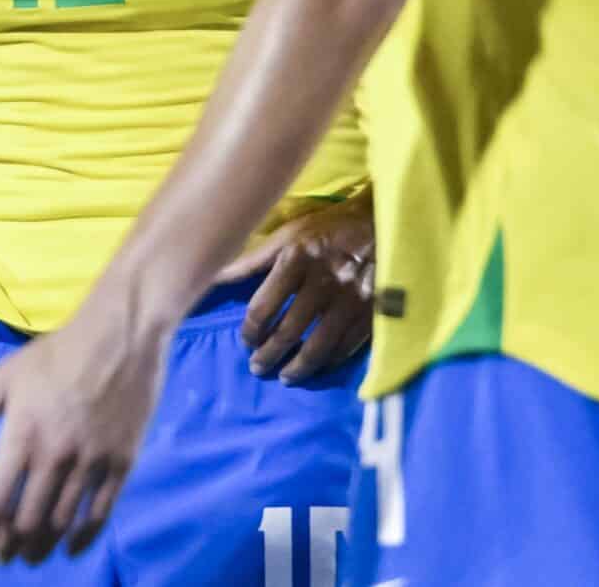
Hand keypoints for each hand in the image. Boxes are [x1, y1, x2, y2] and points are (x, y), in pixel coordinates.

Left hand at [0, 310, 167, 565]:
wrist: (121, 334)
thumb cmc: (59, 352)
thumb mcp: (8, 376)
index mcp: (21, 437)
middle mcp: (54, 458)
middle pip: (27, 521)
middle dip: (11, 546)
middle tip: (4, 557)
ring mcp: (91, 463)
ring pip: (62, 522)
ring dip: (43, 546)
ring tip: (32, 557)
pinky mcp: (121, 462)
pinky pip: (101, 512)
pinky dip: (84, 537)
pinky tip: (73, 548)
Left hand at [214, 193, 373, 382]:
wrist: (383, 221)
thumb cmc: (328, 228)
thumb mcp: (288, 234)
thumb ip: (252, 259)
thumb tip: (216, 276)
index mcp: (296, 259)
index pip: (264, 306)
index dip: (251, 330)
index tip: (246, 340)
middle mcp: (323, 281)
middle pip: (289, 331)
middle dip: (269, 355)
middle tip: (257, 368)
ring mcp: (350, 300)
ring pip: (319, 346)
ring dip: (298, 367)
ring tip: (285, 377)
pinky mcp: (372, 311)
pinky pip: (347, 346)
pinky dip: (330, 361)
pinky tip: (318, 366)